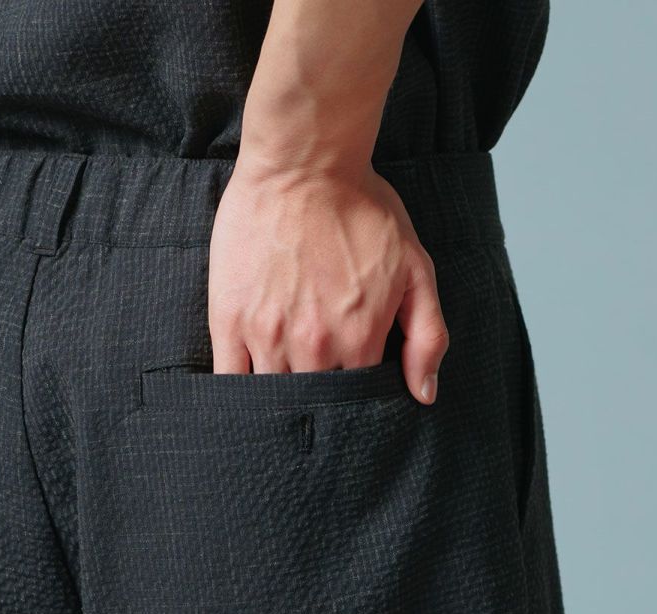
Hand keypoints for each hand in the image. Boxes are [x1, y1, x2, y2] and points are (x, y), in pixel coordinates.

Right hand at [208, 158, 448, 404]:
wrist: (304, 164)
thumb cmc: (362, 210)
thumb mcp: (416, 269)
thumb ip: (428, 336)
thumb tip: (424, 394)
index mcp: (359, 340)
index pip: (356, 398)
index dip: (354, 398)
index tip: (348, 391)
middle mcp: (313, 348)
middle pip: (312, 403)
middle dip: (316, 405)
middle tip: (315, 390)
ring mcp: (266, 336)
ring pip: (270, 395)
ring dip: (277, 400)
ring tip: (282, 390)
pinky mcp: (229, 320)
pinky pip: (228, 377)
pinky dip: (237, 391)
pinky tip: (246, 390)